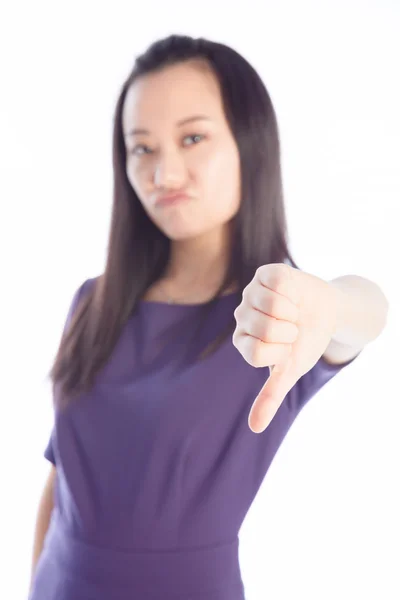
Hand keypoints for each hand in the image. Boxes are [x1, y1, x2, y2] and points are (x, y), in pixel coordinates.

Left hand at [233, 263, 337, 432]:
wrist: (326, 313)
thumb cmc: (305, 343)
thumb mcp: (290, 370)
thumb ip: (270, 396)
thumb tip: (254, 428)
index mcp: (243, 342)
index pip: (256, 353)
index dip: (282, 351)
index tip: (289, 348)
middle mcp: (241, 316)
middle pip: (264, 329)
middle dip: (290, 332)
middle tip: (293, 328)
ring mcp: (251, 293)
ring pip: (271, 305)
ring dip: (293, 312)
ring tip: (294, 312)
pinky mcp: (265, 273)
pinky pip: (277, 283)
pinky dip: (294, 292)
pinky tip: (294, 295)